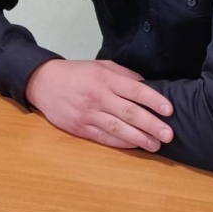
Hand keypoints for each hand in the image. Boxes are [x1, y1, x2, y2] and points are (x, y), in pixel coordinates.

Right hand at [25, 58, 173, 151]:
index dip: (153, 100)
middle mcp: (98, 96)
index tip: (169, 110)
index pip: (134, 90)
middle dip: (151, 124)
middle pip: (129, 112)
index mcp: (105, 78)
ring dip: (139, 138)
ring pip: (118, 128)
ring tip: (156, 145)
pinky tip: (134, 145)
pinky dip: (121, 142)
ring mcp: (89, 114)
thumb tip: (147, 86)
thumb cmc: (77, 73)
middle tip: (169, 134)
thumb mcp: (101, 66)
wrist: (44, 83)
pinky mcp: (80, 128)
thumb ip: (124, 75)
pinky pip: (104, 137)